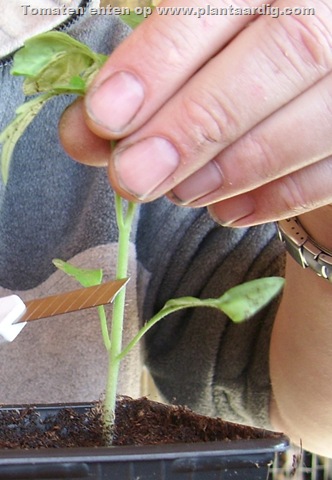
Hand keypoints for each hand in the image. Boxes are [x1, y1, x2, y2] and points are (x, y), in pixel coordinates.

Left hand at [60, 0, 331, 226]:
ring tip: (180, 194)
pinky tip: (227, 212)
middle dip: (197, 125)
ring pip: (318, 116)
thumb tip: (83, 135)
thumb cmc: (236, 55)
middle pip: (284, 53)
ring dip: (236, 167)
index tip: (105, 115)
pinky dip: (279, 197)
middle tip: (133, 176)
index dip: (162, 58)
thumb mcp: (192, 45)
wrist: (307, 69)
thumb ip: (138, 82)